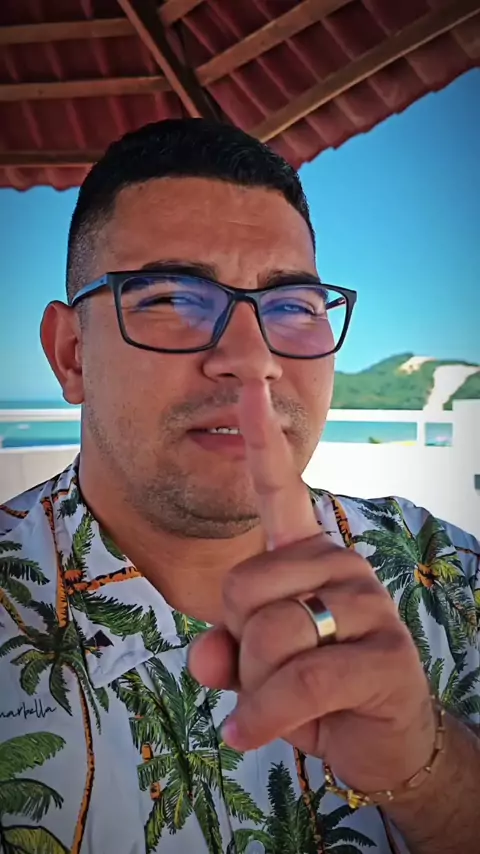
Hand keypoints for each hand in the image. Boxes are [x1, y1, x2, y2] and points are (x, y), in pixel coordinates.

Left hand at [188, 382, 435, 794]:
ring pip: (269, 636)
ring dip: (257, 688)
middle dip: (239, 643)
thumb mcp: (253, 666)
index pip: (280, 488)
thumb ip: (224, 649)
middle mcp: (338, 563)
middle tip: (271, 669)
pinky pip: (298, 681)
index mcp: (305, 554)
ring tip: (286, 701)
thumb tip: (205, 657)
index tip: (252, 383)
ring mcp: (367, 605)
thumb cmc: (311, 689)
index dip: (261, 438)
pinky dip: (265, 718)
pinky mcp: (385, 654)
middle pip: (242, 587)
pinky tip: (253, 735)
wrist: (379, 740)